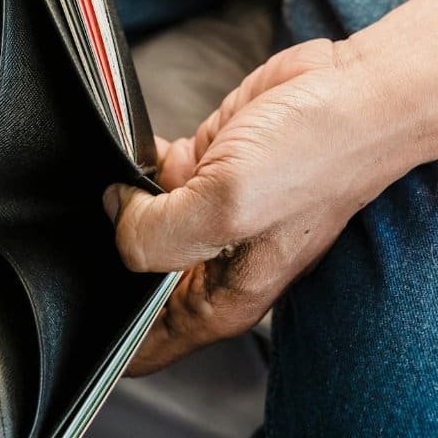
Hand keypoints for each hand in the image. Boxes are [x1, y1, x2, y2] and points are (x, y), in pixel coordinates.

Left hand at [106, 37, 437, 374]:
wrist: (359, 90)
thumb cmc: (318, 155)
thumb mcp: (228, 205)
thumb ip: (157, 232)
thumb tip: (116, 216)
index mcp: (221, 300)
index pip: (143, 347)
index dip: (104, 332)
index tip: (78, 297)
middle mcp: (213, 265)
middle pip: (132, 283)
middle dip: (106, 257)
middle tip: (91, 226)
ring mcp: (209, 215)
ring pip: (136, 225)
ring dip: (119, 203)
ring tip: (116, 181)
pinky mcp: (207, 168)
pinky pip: (149, 177)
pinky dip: (137, 163)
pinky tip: (140, 150)